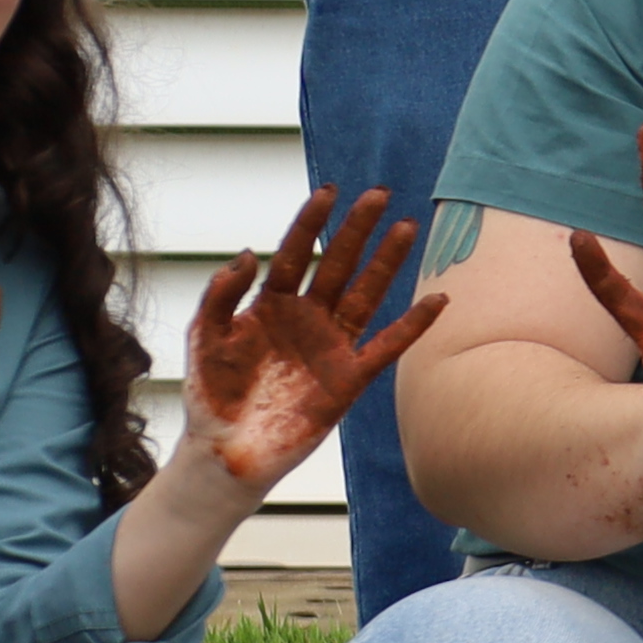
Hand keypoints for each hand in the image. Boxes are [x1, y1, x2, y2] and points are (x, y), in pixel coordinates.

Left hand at [180, 186, 448, 496]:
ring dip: (386, 262)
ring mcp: (330, 346)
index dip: (310, 223)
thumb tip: (247, 253)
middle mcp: (306, 318)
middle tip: (380, 194)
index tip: (329, 192)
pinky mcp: (349, 379)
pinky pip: (386, 347)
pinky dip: (413, 326)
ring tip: (406, 227)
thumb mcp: (204, 336)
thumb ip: (220, 294)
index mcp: (270, 304)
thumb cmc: (212, 393)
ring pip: (365, 295)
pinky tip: (437, 302)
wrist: (225, 450)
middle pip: (337, 264)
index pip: (294, 253)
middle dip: (357, 229)